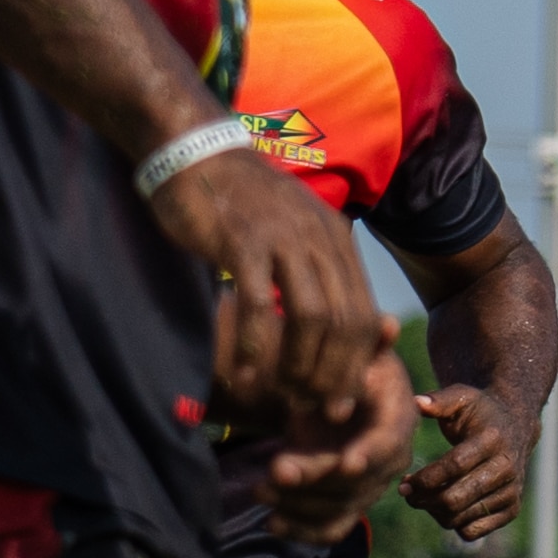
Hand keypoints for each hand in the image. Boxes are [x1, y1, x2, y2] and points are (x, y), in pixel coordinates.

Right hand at [151, 144, 391, 428]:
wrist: (194, 149)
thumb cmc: (239, 202)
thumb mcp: (292, 231)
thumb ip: (313, 271)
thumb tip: (327, 327)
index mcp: (338, 241)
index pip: (364, 315)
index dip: (356, 364)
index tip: (341, 398)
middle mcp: (320, 240)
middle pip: (345, 323)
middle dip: (335, 374)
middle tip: (318, 408)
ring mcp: (285, 239)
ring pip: (311, 318)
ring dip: (300, 366)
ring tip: (284, 395)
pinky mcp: (244, 241)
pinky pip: (258, 305)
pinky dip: (254, 345)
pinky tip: (245, 373)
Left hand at [255, 345, 418, 545]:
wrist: (339, 394)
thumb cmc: (348, 365)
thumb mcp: (358, 350)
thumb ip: (368, 343)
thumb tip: (386, 324)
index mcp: (398, 420)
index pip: (387, 444)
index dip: (368, 454)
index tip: (345, 462)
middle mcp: (390, 459)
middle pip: (358, 482)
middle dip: (316, 479)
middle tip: (275, 471)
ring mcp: (368, 486)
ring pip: (340, 508)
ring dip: (300, 504)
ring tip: (260, 489)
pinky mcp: (345, 504)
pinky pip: (330, 528)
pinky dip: (302, 532)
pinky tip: (271, 524)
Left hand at [402, 380, 533, 541]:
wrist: (516, 428)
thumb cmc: (479, 412)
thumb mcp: (462, 398)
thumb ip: (439, 400)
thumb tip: (416, 403)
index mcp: (494, 441)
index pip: (455, 466)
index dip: (425, 478)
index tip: (404, 481)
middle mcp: (507, 469)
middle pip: (454, 499)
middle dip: (423, 499)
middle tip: (407, 492)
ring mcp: (511, 492)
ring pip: (459, 518)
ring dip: (433, 511)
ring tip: (423, 496)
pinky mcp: (511, 510)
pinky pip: (471, 531)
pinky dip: (451, 523)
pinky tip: (443, 505)